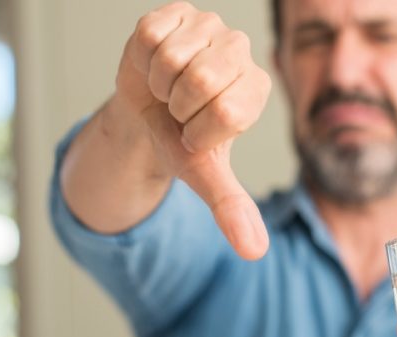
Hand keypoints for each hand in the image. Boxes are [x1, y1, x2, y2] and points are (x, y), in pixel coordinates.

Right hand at [108, 1, 271, 259]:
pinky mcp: (178, 12)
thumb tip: (255, 252)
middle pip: (202, 81)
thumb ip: (230, 207)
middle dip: (177, 108)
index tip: (194, 134)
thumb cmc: (181, 140)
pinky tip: (153, 66)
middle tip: (178, 109)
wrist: (146, 113)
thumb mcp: (205, 176)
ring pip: (172, 59)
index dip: (198, 132)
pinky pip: (149, 36)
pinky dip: (140, 60)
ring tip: (166, 89)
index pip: (229, 112)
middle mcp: (241, 52)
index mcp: (256, 90)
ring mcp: (211, 26)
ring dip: (157, 85)